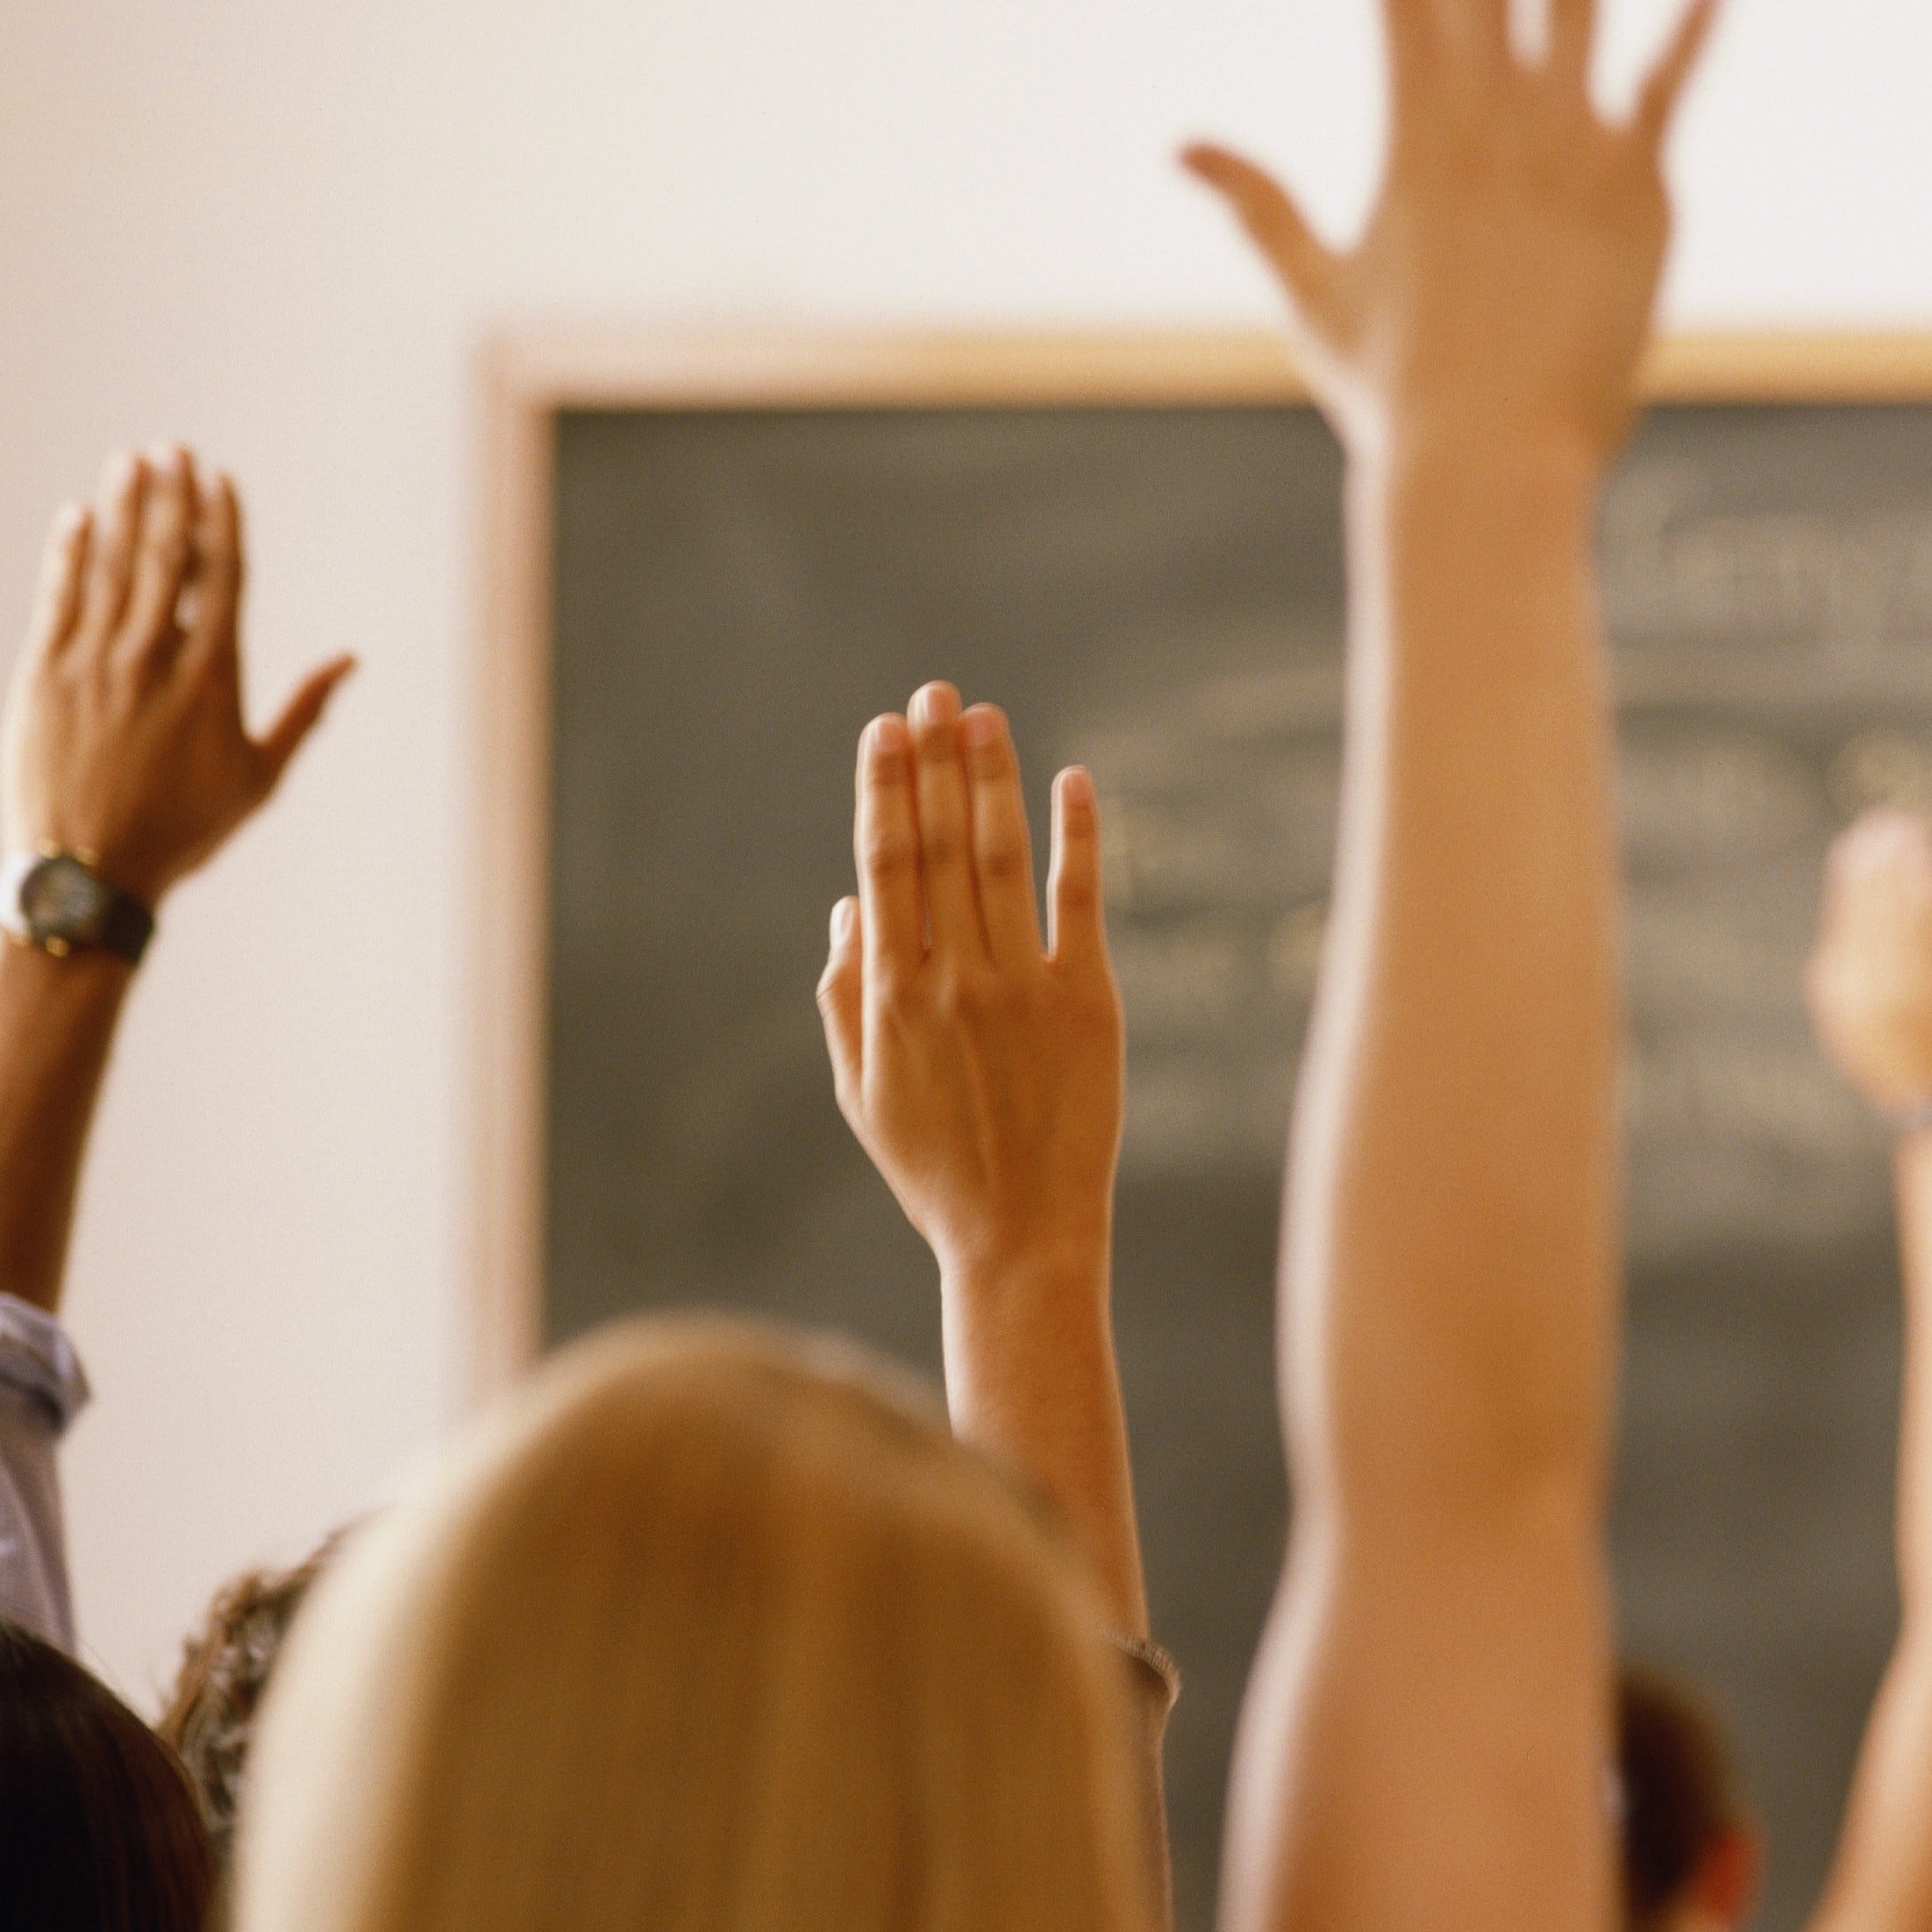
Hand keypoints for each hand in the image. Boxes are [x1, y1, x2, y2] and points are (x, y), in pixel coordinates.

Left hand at [0, 449, 355, 907]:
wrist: (87, 873)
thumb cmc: (183, 831)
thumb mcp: (259, 777)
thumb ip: (305, 710)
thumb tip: (352, 660)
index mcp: (213, 678)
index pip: (221, 577)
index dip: (222, 520)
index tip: (220, 477)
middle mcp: (154, 658)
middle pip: (166, 556)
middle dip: (172, 495)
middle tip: (172, 447)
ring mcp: (95, 663)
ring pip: (113, 567)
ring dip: (124, 508)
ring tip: (131, 461)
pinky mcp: (43, 677)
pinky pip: (59, 600)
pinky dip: (69, 555)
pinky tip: (78, 518)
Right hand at [816, 684, 1123, 1273]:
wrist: (1019, 1236)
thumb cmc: (933, 1165)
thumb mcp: (861, 1088)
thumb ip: (843, 995)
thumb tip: (848, 903)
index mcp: (888, 996)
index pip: (884, 866)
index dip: (884, 790)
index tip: (884, 730)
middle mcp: (950, 980)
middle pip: (939, 846)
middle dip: (933, 762)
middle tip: (935, 695)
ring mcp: (1019, 987)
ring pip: (1001, 859)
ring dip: (992, 781)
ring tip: (985, 717)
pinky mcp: (1087, 1002)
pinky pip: (1080, 901)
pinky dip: (1077, 837)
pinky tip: (1073, 781)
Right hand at [1182, 0, 1720, 478]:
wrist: (1488, 464)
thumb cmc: (1395, 395)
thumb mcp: (1311, 292)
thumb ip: (1259, 205)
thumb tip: (1181, 146)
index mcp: (1413, 136)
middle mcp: (1492, 120)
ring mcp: (1573, 148)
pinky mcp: (1642, 192)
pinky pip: (1670, 89)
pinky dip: (1691, 27)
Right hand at [1805, 809, 1931, 1116]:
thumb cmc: (1900, 1051)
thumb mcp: (1856, 1012)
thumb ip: (1852, 957)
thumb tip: (1851, 888)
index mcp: (1840, 996)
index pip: (1848, 920)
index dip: (1857, 875)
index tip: (1863, 837)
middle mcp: (1873, 996)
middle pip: (1878, 914)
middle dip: (1884, 864)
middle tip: (1890, 823)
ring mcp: (1916, 999)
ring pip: (1911, 920)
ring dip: (1913, 871)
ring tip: (1913, 835)